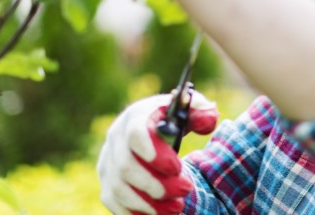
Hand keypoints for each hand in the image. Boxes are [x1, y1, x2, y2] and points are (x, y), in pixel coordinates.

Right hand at [97, 93, 219, 214]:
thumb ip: (202, 112)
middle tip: (186, 189)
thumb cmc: (173, 123)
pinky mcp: (107, 185)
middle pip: (126, 167)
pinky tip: (162, 213)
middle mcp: (115, 140)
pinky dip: (138, 213)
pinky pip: (115, 205)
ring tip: (177, 206)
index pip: (136, 134)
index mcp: (135, 117)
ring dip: (149, 203)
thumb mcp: (189, 110)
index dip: (154, 153)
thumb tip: (207, 121)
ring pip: (119, 190)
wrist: (152, 135)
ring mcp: (107, 164)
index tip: (177, 168)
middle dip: (157, 184)